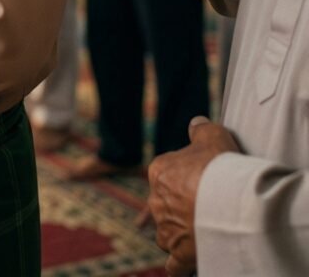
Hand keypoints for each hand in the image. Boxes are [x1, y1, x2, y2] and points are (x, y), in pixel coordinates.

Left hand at [146, 116, 240, 275]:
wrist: (229, 200)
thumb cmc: (220, 166)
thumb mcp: (211, 136)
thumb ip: (201, 129)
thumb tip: (196, 123)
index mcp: (160, 171)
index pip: (167, 174)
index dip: (187, 178)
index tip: (204, 182)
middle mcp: (157, 200)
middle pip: (166, 204)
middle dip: (181, 207)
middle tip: (203, 210)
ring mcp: (167, 227)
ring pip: (166, 232)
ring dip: (177, 235)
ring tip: (196, 236)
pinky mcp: (179, 252)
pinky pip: (173, 264)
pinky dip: (177, 266)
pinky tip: (181, 266)